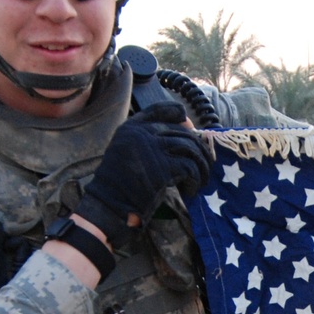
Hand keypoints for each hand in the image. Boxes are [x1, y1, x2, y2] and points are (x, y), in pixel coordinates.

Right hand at [76, 102, 212, 248]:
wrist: (109, 204)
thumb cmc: (120, 184)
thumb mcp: (128, 153)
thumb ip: (148, 142)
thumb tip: (185, 134)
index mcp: (131, 127)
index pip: (160, 110)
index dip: (179, 115)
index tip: (190, 127)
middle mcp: (142, 133)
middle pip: (182, 132)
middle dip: (199, 149)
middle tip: (205, 165)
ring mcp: (152, 149)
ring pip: (190, 149)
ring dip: (201, 166)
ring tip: (201, 180)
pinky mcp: (162, 168)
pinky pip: (190, 168)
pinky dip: (195, 180)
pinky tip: (191, 190)